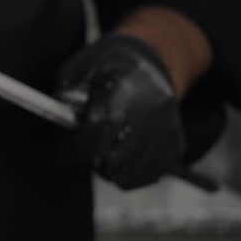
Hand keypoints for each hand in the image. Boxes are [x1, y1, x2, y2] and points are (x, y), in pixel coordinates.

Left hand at [54, 34, 186, 188]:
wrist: (151, 64)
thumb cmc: (110, 65)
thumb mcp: (82, 67)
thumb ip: (69, 94)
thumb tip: (64, 117)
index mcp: (126, 88)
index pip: (101, 127)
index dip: (78, 144)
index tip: (64, 150)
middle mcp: (152, 112)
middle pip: (114, 159)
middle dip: (90, 159)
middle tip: (83, 147)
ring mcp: (167, 132)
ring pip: (127, 175)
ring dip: (107, 169)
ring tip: (102, 146)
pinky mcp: (176, 147)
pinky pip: (144, 177)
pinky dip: (126, 173)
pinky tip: (120, 152)